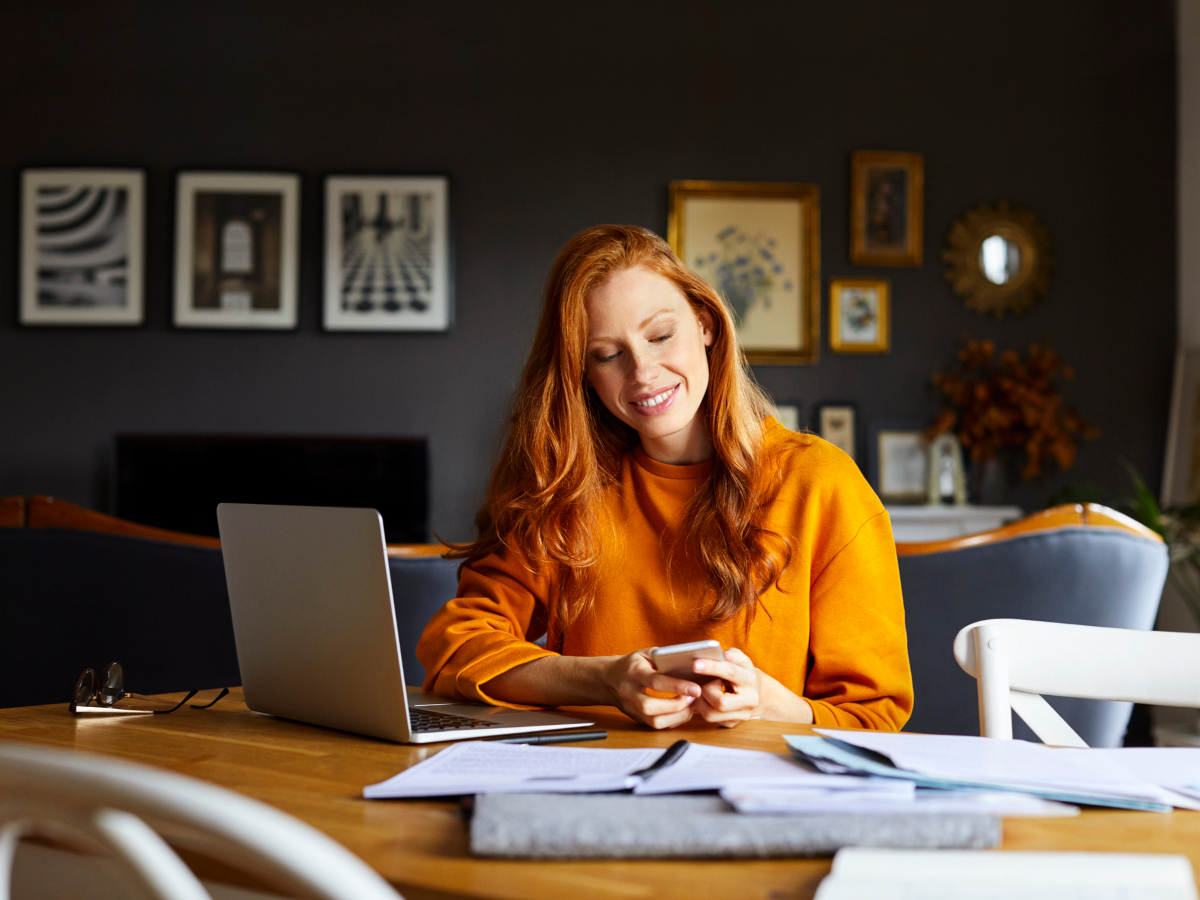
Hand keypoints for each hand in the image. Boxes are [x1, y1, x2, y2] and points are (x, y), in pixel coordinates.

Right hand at [602, 649, 701, 729]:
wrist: (609, 679)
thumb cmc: (632, 664)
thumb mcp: (646, 654)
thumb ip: (664, 657)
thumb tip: (690, 664)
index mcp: (633, 672)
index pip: (655, 681)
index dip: (677, 686)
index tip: (696, 688)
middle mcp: (629, 692)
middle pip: (650, 707)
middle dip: (677, 705)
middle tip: (693, 698)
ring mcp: (631, 708)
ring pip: (653, 721)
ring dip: (677, 716)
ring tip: (691, 705)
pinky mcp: (636, 718)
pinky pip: (656, 725)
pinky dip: (673, 720)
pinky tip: (683, 710)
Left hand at [689, 648, 812, 727]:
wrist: (756, 692)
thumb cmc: (742, 671)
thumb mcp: (740, 658)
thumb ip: (730, 655)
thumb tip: (719, 655)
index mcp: (750, 680)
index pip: (730, 673)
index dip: (712, 667)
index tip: (695, 664)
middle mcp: (749, 700)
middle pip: (721, 702)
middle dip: (706, 691)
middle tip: (701, 682)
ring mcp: (741, 715)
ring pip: (711, 714)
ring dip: (700, 701)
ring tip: (701, 689)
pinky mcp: (731, 723)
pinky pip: (710, 719)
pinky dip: (701, 707)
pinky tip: (703, 698)